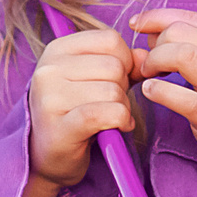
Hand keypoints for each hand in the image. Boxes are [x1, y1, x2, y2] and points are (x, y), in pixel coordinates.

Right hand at [26, 26, 137, 187]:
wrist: (48, 157)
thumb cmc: (75, 113)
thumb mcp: (96, 80)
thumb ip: (124, 64)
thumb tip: (148, 58)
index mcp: (56, 50)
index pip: (110, 39)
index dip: (124, 60)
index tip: (114, 80)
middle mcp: (48, 69)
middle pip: (115, 66)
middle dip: (123, 87)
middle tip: (110, 104)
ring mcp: (50, 98)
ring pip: (114, 91)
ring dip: (123, 108)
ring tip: (109, 118)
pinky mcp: (61, 126)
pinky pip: (109, 113)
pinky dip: (121, 121)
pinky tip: (115, 128)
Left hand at [129, 10, 196, 171]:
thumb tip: (155, 32)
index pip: (190, 17)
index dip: (157, 17)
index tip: (138, 24)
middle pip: (181, 32)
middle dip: (155, 43)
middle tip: (149, 62)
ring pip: (182, 55)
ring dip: (155, 61)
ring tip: (149, 75)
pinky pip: (181, 98)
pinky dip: (158, 91)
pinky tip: (150, 91)